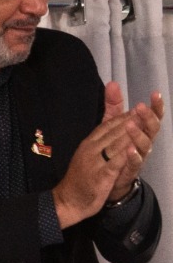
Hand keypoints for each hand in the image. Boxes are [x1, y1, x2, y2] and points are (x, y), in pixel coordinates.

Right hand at [52, 103, 134, 227]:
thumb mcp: (87, 154)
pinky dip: (124, 155)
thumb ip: (99, 140)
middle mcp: (91, 149)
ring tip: (142, 121)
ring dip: (129, 132)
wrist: (68, 200)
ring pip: (115, 144)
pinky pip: (114, 163)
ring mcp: (95, 162)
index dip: (123, 116)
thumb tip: (107, 124)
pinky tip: (134, 148)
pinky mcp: (101, 176)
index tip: (138, 108)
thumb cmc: (81, 177)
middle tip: (145, 109)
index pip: (107, 126)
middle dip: (130, 120)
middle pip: (113, 132)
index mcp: (88, 143)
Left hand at [103, 82, 162, 199]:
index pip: (152, 116)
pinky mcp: (129, 171)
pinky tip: (130, 149)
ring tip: (131, 125)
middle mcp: (143, 143)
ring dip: (138, 135)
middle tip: (141, 107)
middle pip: (152, 129)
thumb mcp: (111, 124)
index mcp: (141, 131)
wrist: (106, 179)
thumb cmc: (114, 148)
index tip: (155, 94)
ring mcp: (138, 157)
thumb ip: (113, 106)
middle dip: (148, 117)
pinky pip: (134, 163)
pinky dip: (133, 156)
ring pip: (144, 145)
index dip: (156, 106)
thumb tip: (112, 83)